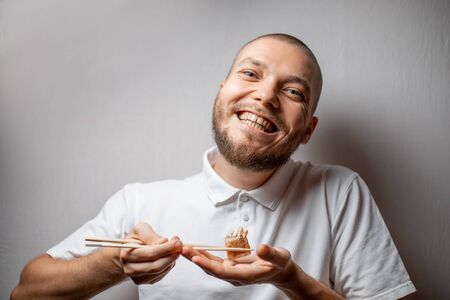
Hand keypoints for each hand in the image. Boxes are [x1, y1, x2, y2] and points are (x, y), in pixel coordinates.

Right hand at [119, 223, 181, 284]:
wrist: (130, 251)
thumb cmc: (136, 239)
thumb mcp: (141, 230)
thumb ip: (151, 235)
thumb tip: (164, 242)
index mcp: (126, 254)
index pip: (150, 253)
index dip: (166, 248)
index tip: (177, 242)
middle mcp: (130, 268)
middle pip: (156, 266)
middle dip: (171, 255)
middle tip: (179, 246)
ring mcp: (138, 277)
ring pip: (161, 271)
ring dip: (171, 260)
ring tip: (174, 249)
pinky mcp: (146, 280)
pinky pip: (162, 274)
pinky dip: (169, 264)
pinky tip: (168, 256)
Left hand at [182, 244, 297, 286]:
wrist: (281, 271)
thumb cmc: (281, 264)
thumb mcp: (280, 257)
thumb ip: (271, 254)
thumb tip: (263, 247)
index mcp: (246, 275)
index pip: (224, 271)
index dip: (208, 265)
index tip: (195, 258)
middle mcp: (236, 276)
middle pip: (213, 269)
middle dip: (197, 260)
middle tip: (183, 249)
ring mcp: (233, 272)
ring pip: (211, 266)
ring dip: (197, 257)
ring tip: (183, 248)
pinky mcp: (231, 267)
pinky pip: (215, 262)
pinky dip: (204, 255)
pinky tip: (195, 250)